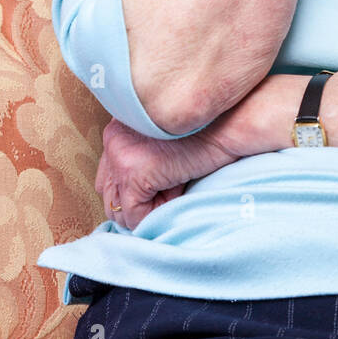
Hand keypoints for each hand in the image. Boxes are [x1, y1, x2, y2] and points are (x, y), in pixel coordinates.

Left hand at [95, 118, 238, 230]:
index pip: (108, 176)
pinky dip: (155, 214)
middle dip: (135, 203)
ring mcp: (120, 156)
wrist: (228, 124)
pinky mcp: (134, 172)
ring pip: (118, 209)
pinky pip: (135, 214)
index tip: (160, 188)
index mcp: (117, 128)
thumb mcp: (163, 141)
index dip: (133, 191)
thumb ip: (140, 158)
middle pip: (108, 194)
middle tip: (168, 192)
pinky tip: (177, 191)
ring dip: (145, 209)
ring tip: (173, 191)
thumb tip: (132, 198)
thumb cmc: (206, 132)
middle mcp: (112, 139)